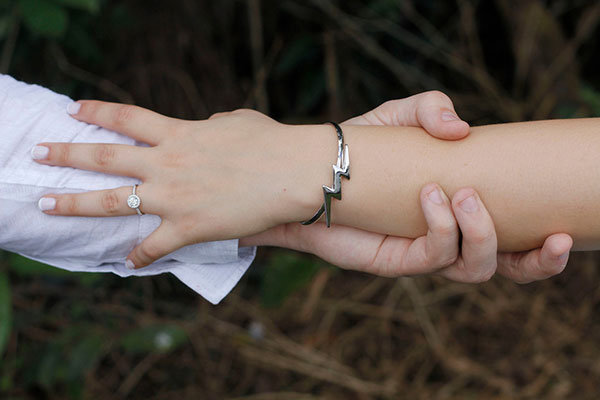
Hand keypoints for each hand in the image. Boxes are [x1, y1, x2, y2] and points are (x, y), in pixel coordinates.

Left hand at [32, 103, 319, 268]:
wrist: (295, 173)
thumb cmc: (272, 142)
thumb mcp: (236, 121)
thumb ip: (211, 125)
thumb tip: (205, 127)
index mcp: (179, 133)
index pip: (126, 118)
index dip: (96, 112)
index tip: (73, 111)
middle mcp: (167, 162)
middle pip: (104, 156)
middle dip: (66, 154)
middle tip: (39, 154)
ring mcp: (174, 196)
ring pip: (113, 201)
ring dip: (75, 202)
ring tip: (48, 204)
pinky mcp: (190, 227)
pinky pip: (154, 245)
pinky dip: (139, 255)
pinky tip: (128, 262)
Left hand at [240, 91, 572, 282]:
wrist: (312, 173)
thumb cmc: (359, 149)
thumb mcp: (396, 116)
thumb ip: (431, 108)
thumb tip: (462, 130)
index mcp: (462, 212)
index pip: (515, 240)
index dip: (547, 249)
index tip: (565, 230)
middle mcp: (448, 238)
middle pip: (507, 268)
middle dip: (537, 262)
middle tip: (551, 235)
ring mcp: (423, 253)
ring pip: (475, 268)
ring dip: (483, 232)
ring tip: (462, 192)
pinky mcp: (397, 260)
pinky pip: (436, 255)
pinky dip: (444, 225)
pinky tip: (430, 193)